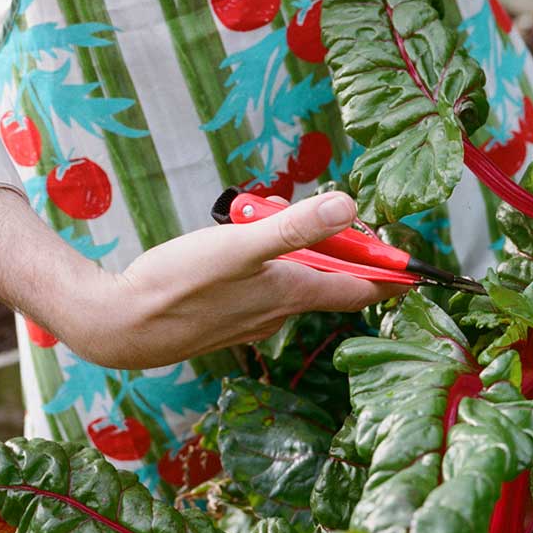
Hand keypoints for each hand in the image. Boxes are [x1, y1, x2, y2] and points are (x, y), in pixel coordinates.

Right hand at [82, 191, 404, 368]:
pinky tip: (237, 250)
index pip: (359, 288)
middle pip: (326, 279)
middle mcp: (277, 312)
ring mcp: (250, 320)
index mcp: (291, 294)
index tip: (417, 270)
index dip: (389, 275)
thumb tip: (350, 206)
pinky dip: (264, 265)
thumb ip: (296, 226)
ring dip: (294, 253)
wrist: (116, 326)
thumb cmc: (176, 285)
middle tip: (329, 215)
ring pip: (291, 281)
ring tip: (268, 221)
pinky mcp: (224, 319)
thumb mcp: (241, 246)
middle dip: (334, 248)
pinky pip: (261, 288)